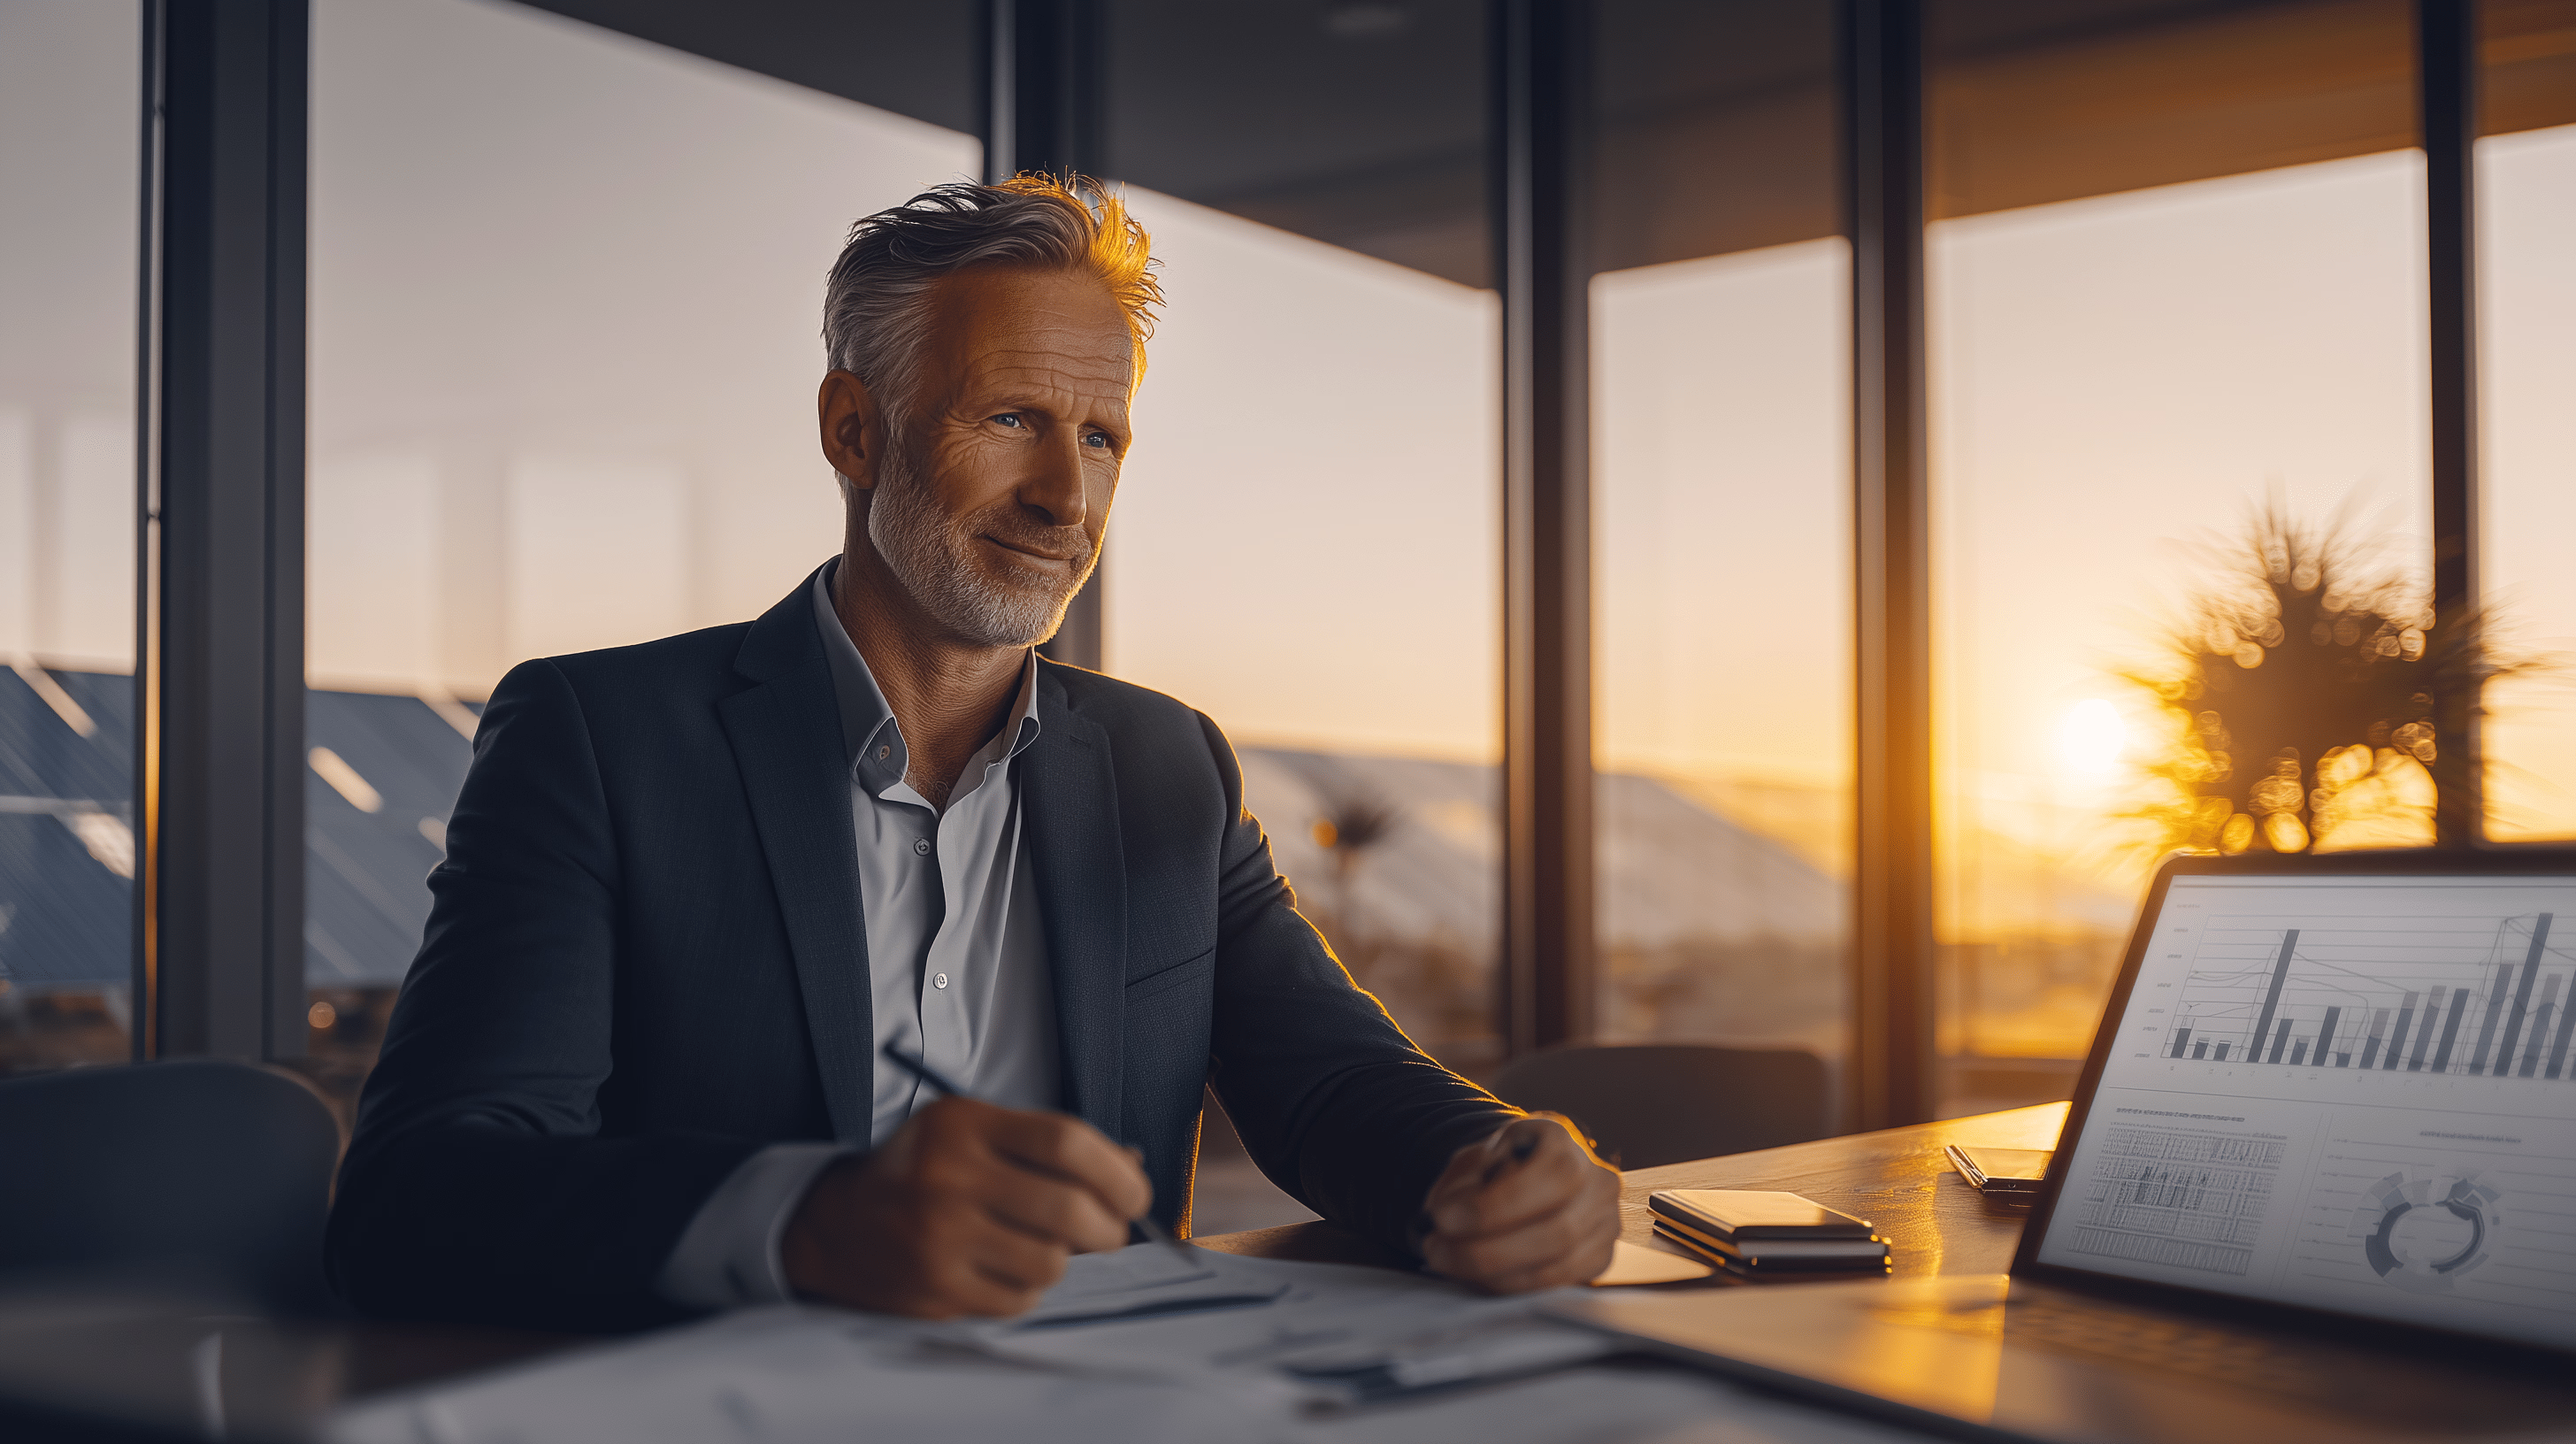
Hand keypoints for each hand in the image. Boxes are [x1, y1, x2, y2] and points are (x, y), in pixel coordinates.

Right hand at [780, 1096, 1152, 1318]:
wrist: (838, 1224)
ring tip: (1043, 1248)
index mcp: (965, 1125)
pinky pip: (1020, 1299)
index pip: (1067, 1141)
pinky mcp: (935, 1286)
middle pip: (1069, 1208)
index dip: (1117, 1172)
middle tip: (1109, 1232)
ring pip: (1051, 1262)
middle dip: (1109, 1228)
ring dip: (1063, 1261)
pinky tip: (1003, 1268)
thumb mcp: (977, 1133)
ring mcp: (940, 1235)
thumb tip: (1133, 1166)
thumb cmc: (926, 1171)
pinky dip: (1027, 1289)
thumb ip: (1049, 1146)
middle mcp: (950, 1176)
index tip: (1135, 1193)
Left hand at [1418, 1113, 1620, 1293]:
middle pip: (1557, 1231)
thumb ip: (1465, 1181)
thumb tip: (1450, 1214)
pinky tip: (1477, 1276)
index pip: (1550, 1177)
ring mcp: (1606, 1223)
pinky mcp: (1599, 1258)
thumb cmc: (1495, 1168)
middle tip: (1436, 1250)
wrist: (1522, 1179)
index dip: (1495, 1205)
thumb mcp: (1474, 1159)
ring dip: (1495, 1273)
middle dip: (1487, 1251)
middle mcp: (1598, 1181)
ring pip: (1558, 1265)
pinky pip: (1558, 1284)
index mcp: (1564, 1141)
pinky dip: (1512, 1285)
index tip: (1443, 1218)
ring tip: (1449, 1262)